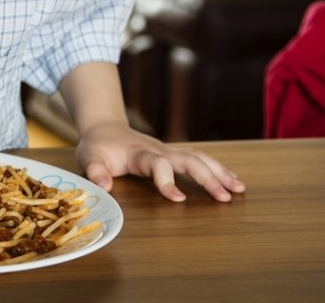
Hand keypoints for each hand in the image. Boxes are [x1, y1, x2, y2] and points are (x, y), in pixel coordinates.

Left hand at [77, 121, 246, 201]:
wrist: (105, 128)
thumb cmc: (98, 147)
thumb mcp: (89, 157)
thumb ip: (95, 171)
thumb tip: (103, 186)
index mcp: (138, 153)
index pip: (157, 164)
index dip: (167, 180)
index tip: (179, 199)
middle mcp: (158, 150)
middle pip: (186, 159)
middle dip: (206, 177)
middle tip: (224, 197)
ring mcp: (168, 150)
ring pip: (198, 157)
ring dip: (219, 172)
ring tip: (239, 189)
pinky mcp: (174, 154)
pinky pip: (199, 158)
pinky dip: (218, 169)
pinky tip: (233, 182)